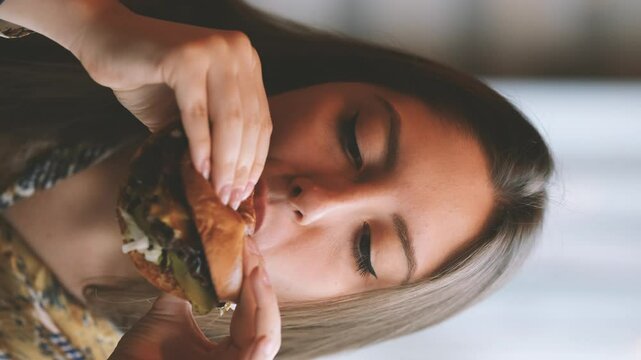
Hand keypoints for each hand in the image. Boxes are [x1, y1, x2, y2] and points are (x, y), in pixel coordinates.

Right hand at [73, 3, 271, 207]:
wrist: (105, 41)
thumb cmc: (147, 80)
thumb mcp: (191, 111)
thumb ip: (214, 136)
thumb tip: (231, 184)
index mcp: (246, 62)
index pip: (260, 119)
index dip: (255, 160)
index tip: (246, 192)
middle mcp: (238, 51)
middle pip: (248, 121)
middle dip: (240, 167)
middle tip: (230, 199)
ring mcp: (214, 50)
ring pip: (228, 119)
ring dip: (224, 162)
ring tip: (217, 191)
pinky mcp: (186, 57)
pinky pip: (197, 112)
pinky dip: (199, 145)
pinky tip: (198, 169)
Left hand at [109, 237, 280, 359]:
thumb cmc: (138, 357)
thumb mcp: (167, 314)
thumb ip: (187, 288)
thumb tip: (197, 250)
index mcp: (228, 350)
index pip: (251, 313)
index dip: (251, 281)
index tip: (245, 248)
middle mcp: (236, 359)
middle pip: (264, 322)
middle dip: (261, 284)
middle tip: (251, 250)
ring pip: (266, 338)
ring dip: (264, 302)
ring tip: (255, 271)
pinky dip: (261, 338)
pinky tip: (256, 307)